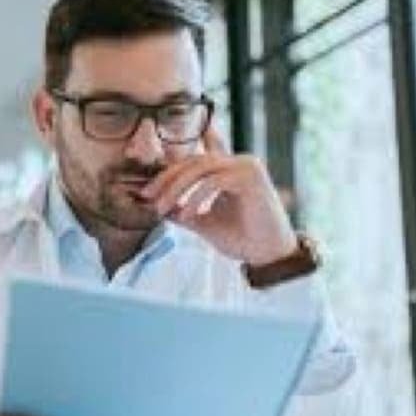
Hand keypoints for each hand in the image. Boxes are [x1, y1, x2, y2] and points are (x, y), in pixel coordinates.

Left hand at [138, 126, 297, 265]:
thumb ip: (182, 210)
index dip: (169, 169)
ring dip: (176, 188)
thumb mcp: (203, 223)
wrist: (268, 256)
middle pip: (193, 161)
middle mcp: (238, 162)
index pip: (194, 159)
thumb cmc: (241, 239)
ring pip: (201, 168)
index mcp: (228, 170)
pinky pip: (214, 181)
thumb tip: (157, 205)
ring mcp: (246, 166)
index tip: (147, 188)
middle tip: (147, 197)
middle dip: (166, 179)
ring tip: (161, 208)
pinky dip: (196, 197)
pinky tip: (185, 214)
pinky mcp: (250, 177)